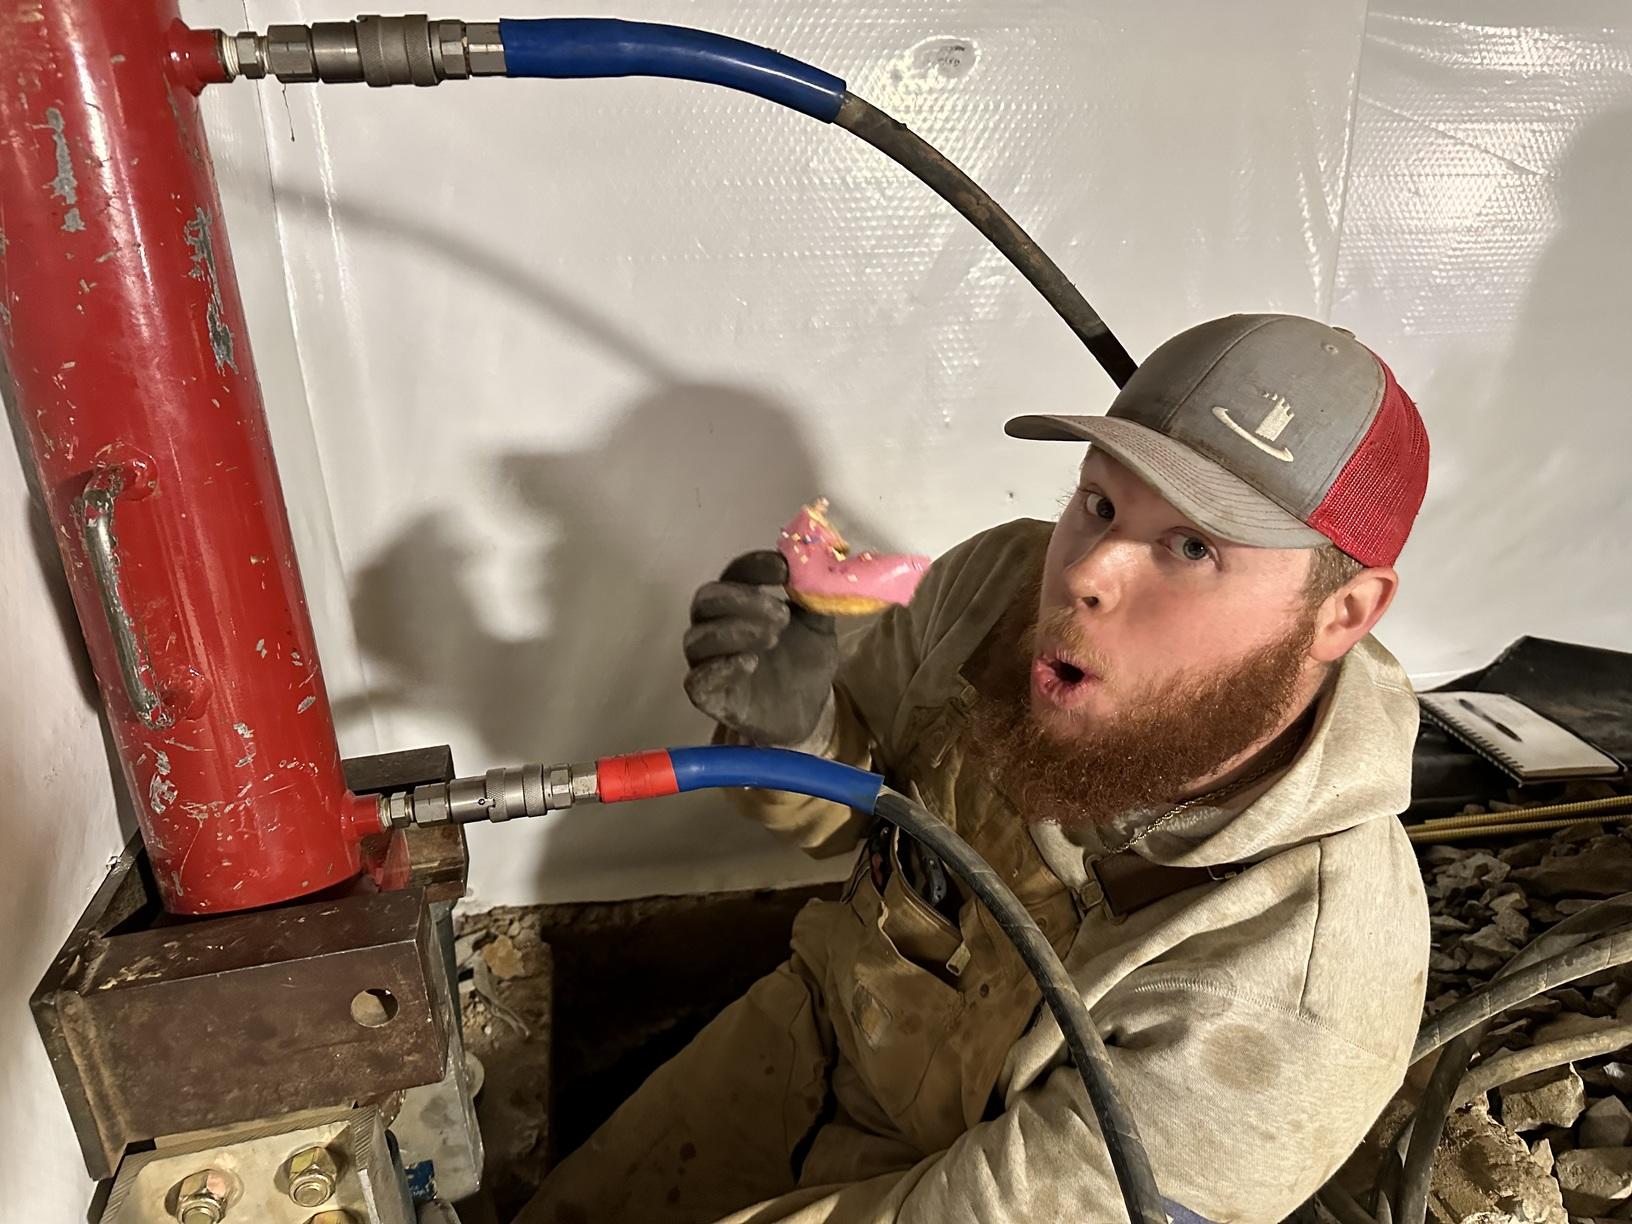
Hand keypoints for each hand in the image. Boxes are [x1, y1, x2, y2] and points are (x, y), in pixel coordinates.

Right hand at [683, 551, 837, 745]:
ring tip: (773, 638)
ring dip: (733, 631)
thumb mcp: (820, 628)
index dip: (755, 566)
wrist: (805, 714)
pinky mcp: (708, 696)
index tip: (783, 569)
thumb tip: (824, 568)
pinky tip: (749, 662)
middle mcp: (717, 626)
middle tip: (781, 615)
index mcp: (741, 602)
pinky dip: (720, 668)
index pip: (736, 573)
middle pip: (708, 599)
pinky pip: (697, 680)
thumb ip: (818, 600)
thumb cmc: (803, 663)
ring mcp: (709, 661)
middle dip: (743, 600)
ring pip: (698, 637)